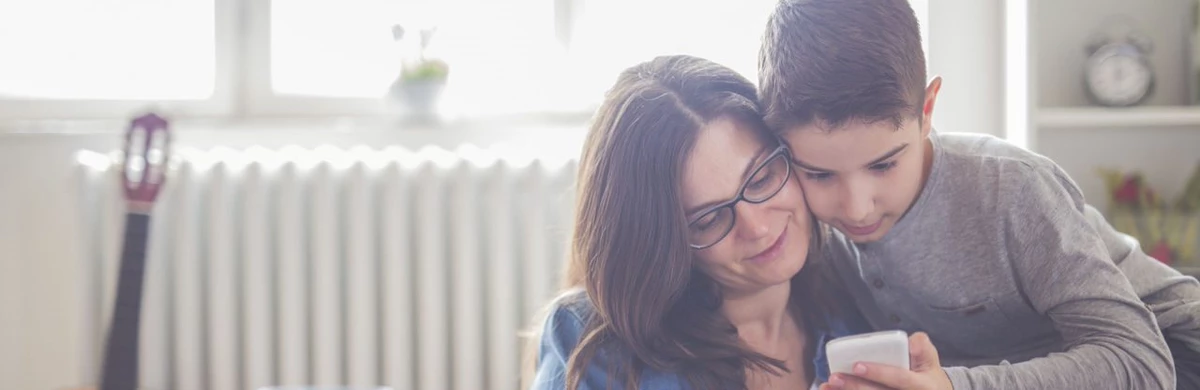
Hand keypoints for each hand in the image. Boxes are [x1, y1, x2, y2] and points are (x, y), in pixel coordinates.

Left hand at [818, 332, 951, 389]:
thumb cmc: (927, 378)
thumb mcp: (931, 362)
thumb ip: (922, 348)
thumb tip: (912, 343)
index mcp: (921, 385)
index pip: (899, 379)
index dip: (878, 373)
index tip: (857, 365)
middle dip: (855, 386)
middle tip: (834, 377)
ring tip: (828, 385)